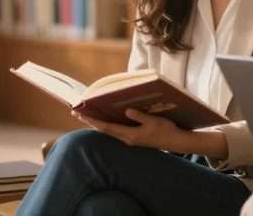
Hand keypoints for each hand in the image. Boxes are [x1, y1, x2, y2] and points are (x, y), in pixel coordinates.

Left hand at [72, 108, 188, 151]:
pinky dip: (107, 126)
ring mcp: (130, 139)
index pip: (107, 128)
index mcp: (130, 135)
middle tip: (76, 113)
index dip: (93, 121)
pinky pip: (116, 131)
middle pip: (104, 130)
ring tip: (86, 116)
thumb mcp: (153, 121)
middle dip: (90, 122)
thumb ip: (139, 116)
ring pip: (109, 131)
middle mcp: (127, 139)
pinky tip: (105, 121)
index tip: (81, 116)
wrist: (176, 142)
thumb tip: (126, 111)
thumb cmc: (165, 130)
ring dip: (97, 124)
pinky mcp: (134, 138)